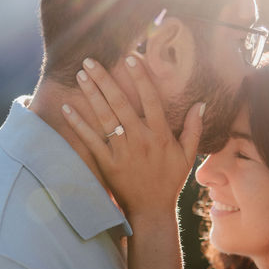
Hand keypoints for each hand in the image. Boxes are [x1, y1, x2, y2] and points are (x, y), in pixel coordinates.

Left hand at [61, 56, 203, 218]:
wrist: (151, 210)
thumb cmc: (169, 181)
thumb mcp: (187, 156)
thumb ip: (193, 128)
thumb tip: (201, 104)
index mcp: (160, 135)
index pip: (150, 99)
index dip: (140, 77)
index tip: (130, 58)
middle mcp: (140, 139)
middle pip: (121, 103)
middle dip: (105, 79)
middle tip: (91, 60)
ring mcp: (122, 150)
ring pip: (105, 117)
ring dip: (92, 94)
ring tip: (81, 75)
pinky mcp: (107, 162)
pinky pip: (90, 139)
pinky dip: (78, 124)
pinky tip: (67, 108)